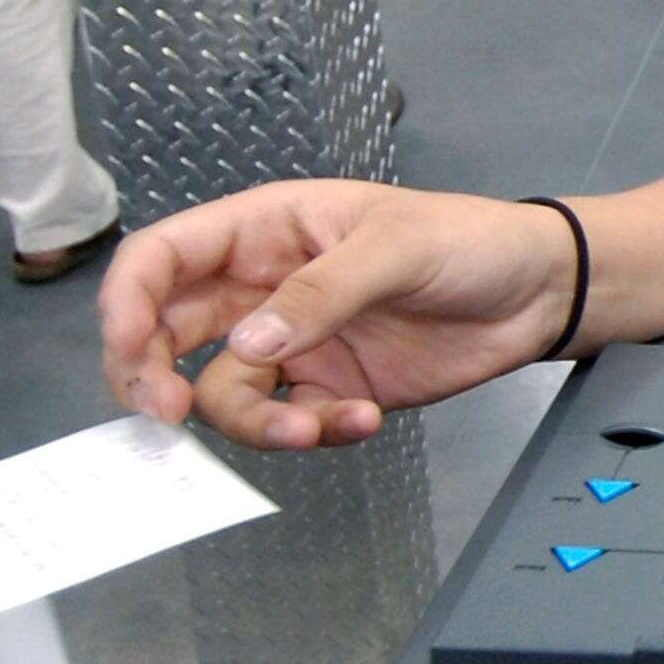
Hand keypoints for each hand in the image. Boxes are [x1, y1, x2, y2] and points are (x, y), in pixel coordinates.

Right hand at [98, 180, 581, 448]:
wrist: (537, 292)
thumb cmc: (467, 240)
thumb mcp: (394, 248)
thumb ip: (320, 294)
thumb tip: (248, 345)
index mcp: (262, 230)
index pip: (161, 259)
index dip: (126, 303)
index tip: (127, 354)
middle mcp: (260, 289)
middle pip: (167, 335)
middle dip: (155, 379)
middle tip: (172, 415)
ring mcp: (293, 344)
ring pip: (226, 394)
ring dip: (257, 422)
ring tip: (316, 427)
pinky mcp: (328, 390)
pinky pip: (290, 422)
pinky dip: (314, 433)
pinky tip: (363, 422)